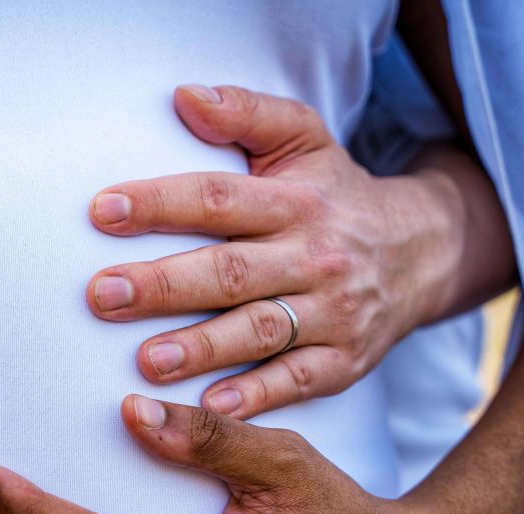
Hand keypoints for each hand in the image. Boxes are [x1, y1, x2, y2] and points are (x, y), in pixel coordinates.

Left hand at [86, 85, 462, 418]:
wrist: (422, 251)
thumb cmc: (333, 195)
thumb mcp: (303, 140)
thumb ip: (246, 113)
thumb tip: (185, 97)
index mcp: (296, 201)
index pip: (219, 198)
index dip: (160, 203)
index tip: (102, 212)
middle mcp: (315, 257)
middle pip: (231, 271)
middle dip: (164, 285)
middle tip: (102, 296)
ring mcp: (333, 312)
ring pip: (261, 330)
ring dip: (202, 348)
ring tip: (146, 361)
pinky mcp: (344, 361)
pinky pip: (298, 381)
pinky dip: (257, 396)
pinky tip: (211, 405)